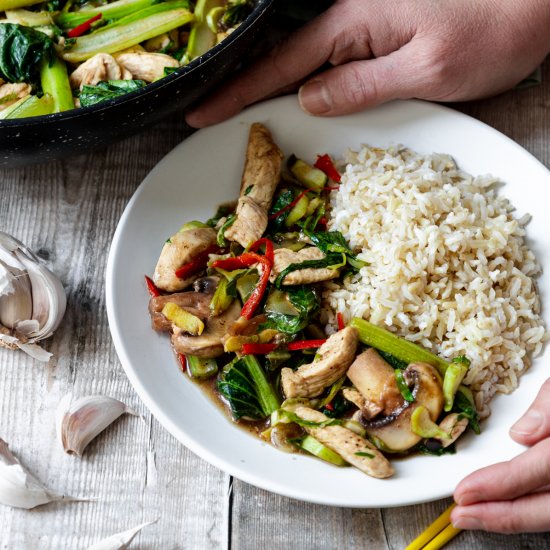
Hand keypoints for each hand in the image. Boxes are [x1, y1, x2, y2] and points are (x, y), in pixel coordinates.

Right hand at [185, 0, 549, 127]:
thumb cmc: (491, 28)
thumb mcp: (424, 69)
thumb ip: (361, 85)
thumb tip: (309, 99)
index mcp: (353, 26)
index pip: (279, 66)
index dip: (237, 92)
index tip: (199, 111)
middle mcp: (352, 22)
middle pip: (284, 64)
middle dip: (244, 92)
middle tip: (208, 118)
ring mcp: (365, 29)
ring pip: (306, 67)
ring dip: (274, 93)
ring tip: (242, 119)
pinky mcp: (381, 38)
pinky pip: (332, 67)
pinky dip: (308, 87)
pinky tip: (297, 103)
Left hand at [451, 379, 549, 532]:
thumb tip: (521, 433)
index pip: (540, 470)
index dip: (499, 484)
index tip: (465, 490)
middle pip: (548, 509)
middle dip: (500, 516)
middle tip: (462, 515)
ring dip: (514, 519)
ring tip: (477, 516)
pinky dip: (533, 512)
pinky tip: (507, 509)